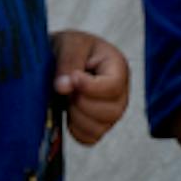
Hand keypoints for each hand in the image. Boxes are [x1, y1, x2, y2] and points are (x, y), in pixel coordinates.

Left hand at [50, 32, 131, 146]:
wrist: (60, 56)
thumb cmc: (69, 47)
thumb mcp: (68, 43)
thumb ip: (67, 61)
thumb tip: (64, 87)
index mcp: (117, 66)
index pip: (114, 86)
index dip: (90, 87)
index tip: (73, 78)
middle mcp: (120, 91)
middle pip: (112, 111)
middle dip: (81, 103)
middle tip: (67, 88)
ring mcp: (111, 111)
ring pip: (101, 128)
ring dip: (76, 116)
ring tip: (68, 98)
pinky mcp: (99, 125)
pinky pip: (90, 138)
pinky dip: (75, 129)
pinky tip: (69, 112)